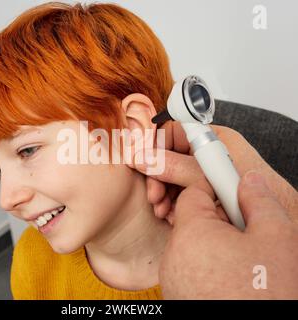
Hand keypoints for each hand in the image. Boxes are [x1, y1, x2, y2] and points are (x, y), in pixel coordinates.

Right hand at [130, 121, 297, 223]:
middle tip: (154, 195)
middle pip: (170, 158)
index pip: (175, 131)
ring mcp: (207, 175)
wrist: (287, 219)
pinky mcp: (206, 193)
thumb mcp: (209, 176)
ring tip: (163, 211)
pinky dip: (174, 206)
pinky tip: (173, 216)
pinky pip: (181, 195)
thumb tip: (144, 157)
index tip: (142, 160)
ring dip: (164, 195)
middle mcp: (209, 155)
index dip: (156, 144)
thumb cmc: (260, 192)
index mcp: (214, 139)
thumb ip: (175, 167)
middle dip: (158, 177)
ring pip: (173, 179)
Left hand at [159, 171, 297, 298]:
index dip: (215, 187)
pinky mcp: (180, 297)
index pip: (193, 192)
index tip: (230, 189)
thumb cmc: (269, 296)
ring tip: (245, 262)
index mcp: (191, 234)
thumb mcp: (276, 238)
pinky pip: (192, 269)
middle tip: (246, 232)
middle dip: (218, 219)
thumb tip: (248, 181)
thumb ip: (258, 200)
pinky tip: (235, 279)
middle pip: (192, 220)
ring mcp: (175, 279)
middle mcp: (174, 256)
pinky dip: (210, 266)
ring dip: (216, 245)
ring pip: (194, 246)